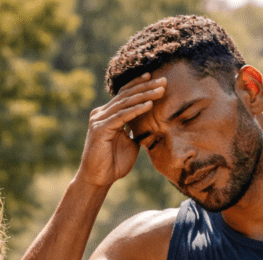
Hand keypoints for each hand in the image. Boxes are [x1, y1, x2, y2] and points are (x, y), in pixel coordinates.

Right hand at [76, 73, 165, 187]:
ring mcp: (99, 120)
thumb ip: (136, 130)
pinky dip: (136, 110)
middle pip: (126, 95)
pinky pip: (122, 116)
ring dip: (144, 95)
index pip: (124, 94)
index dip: (138, 84)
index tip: (154, 77)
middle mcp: (100, 114)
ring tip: (160, 90)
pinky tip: (149, 105)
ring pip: (125, 103)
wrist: (99, 179)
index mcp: (107, 115)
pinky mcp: (100, 129)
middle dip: (146, 87)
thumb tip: (150, 123)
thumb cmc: (114, 163)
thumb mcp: (130, 143)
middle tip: (163, 80)